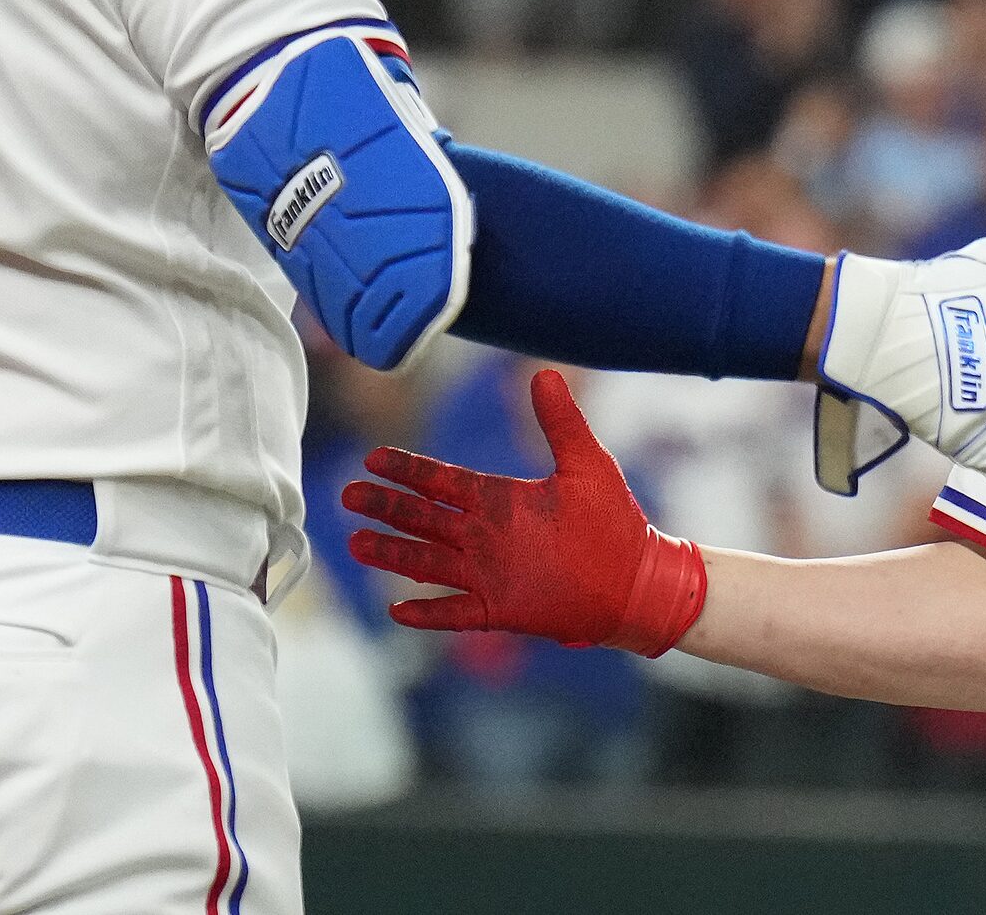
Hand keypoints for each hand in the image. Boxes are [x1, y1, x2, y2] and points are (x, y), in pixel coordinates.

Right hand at [343, 370, 705, 655]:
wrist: (638, 580)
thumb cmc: (616, 521)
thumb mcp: (587, 463)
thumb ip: (561, 422)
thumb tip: (544, 372)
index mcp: (501, 499)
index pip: (443, 481)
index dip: (408, 470)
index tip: (374, 458)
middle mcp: (487, 535)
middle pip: (424, 518)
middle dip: (386, 506)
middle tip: (347, 494)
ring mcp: (490, 574)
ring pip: (428, 562)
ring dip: (393, 553)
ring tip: (356, 542)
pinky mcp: (501, 610)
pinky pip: (455, 612)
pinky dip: (427, 612)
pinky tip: (396, 608)